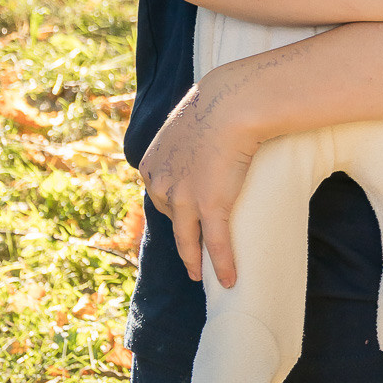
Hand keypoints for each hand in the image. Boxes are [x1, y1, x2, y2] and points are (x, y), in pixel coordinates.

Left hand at [138, 63, 264, 287]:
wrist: (231, 103)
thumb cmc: (216, 104)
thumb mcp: (186, 122)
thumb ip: (184, 138)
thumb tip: (198, 136)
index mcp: (151, 165)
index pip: (160, 196)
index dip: (175, 209)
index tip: (187, 218)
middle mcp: (161, 185)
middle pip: (172, 218)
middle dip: (183, 234)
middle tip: (194, 249)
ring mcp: (184, 199)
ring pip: (188, 240)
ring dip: (194, 261)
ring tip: (200, 275)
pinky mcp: (210, 206)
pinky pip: (217, 244)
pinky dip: (222, 264)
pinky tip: (230, 280)